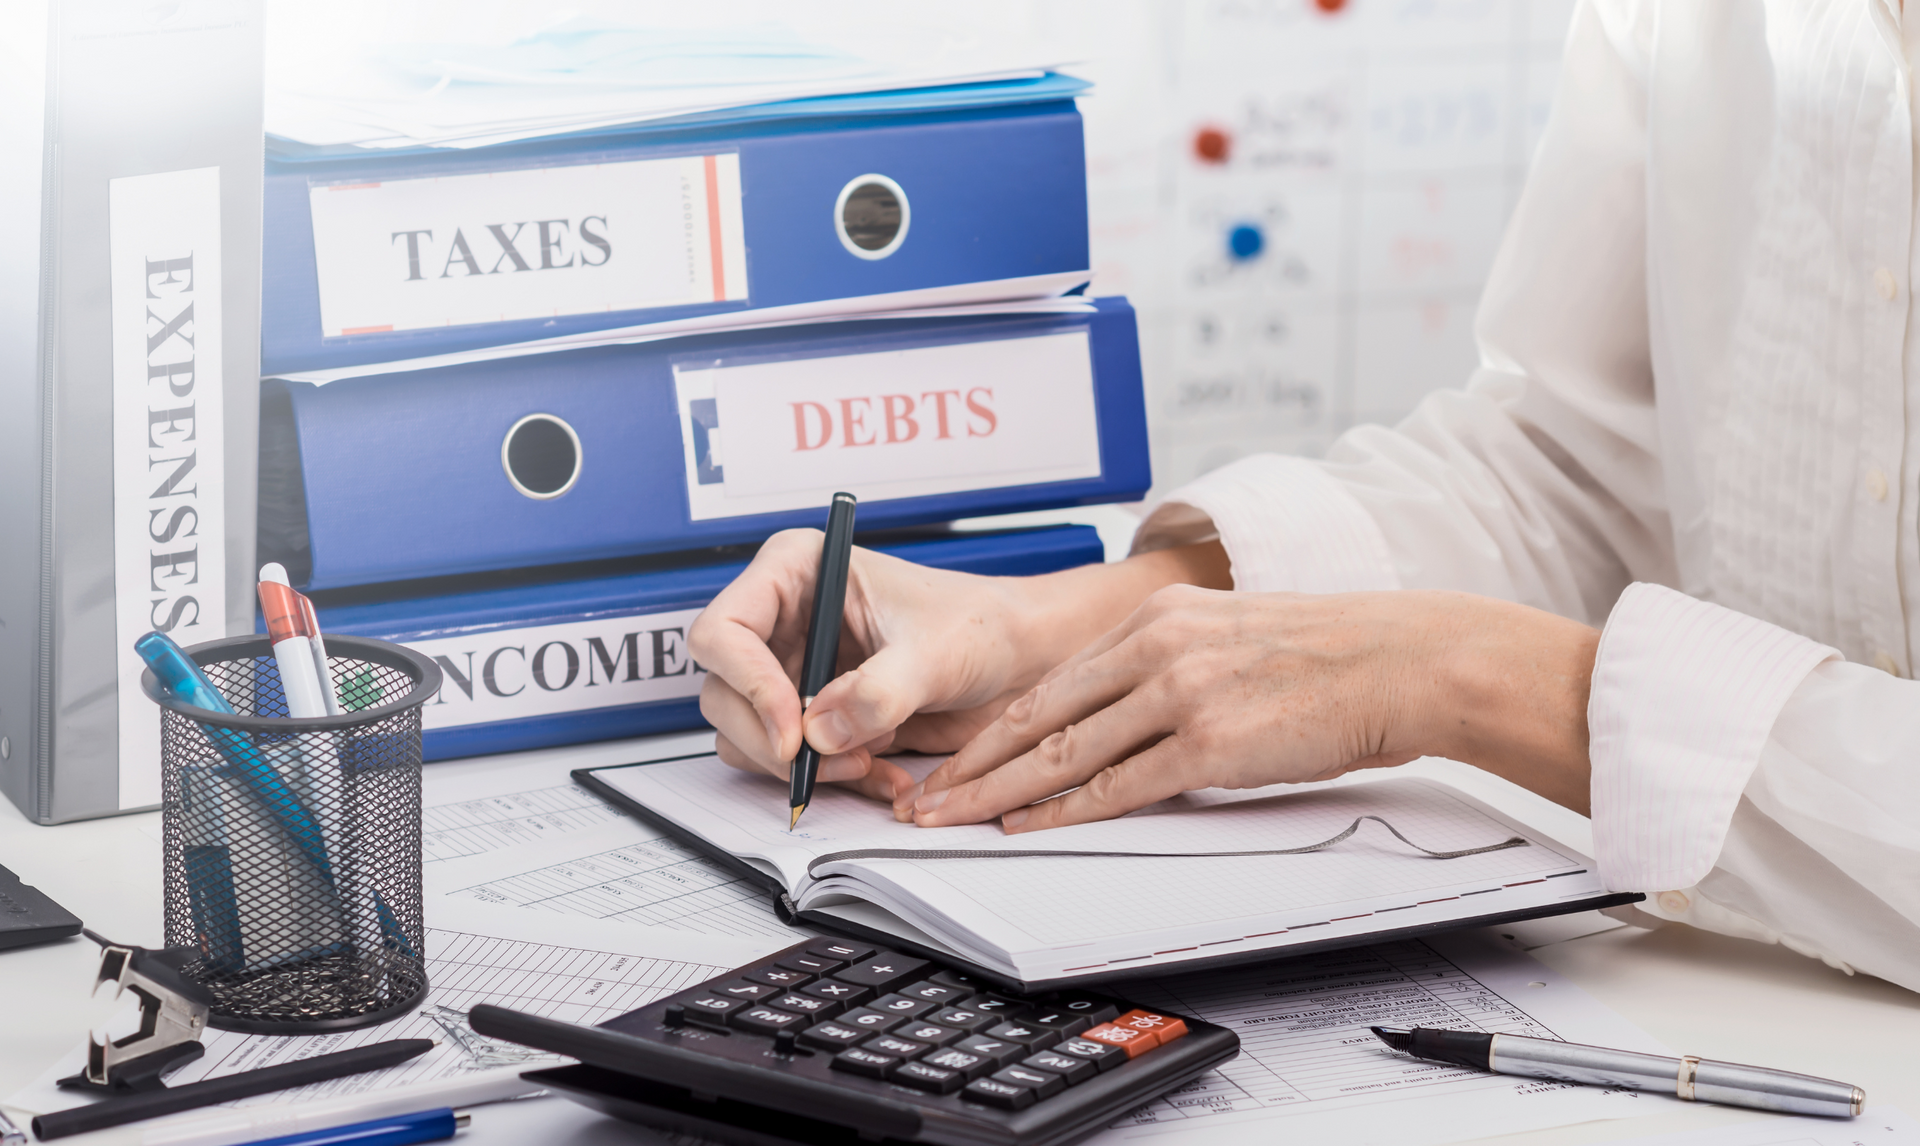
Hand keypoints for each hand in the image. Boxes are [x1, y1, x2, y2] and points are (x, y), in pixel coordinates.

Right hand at [686, 532, 1232, 803]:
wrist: (1023, 663)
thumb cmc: (983, 625)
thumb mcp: (935, 651)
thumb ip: (878, 690)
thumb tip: (820, 731)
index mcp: (798, 572)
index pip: (724, 630)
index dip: (747, 684)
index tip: (792, 727)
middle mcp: (785, 621)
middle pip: (723, 692)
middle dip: (770, 738)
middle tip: (821, 762)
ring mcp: (795, 671)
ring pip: (746, 734)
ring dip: (799, 764)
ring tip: (864, 763)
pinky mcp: (815, 716)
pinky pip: (790, 762)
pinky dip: (827, 778)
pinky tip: (881, 774)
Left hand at [897, 585, 1599, 830]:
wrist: (1397, 660)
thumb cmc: (1322, 656)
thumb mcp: (1223, 637)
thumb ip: (1161, 668)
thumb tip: (1111, 722)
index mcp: (1152, 616)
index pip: (1049, 682)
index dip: (988, 725)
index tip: (947, 754)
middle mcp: (1155, 646)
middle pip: (1037, 715)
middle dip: (969, 763)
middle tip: (920, 797)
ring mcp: (1179, 692)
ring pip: (1064, 752)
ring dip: (998, 793)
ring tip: (952, 820)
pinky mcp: (1210, 742)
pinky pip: (1119, 784)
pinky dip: (1064, 809)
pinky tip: (1027, 825)